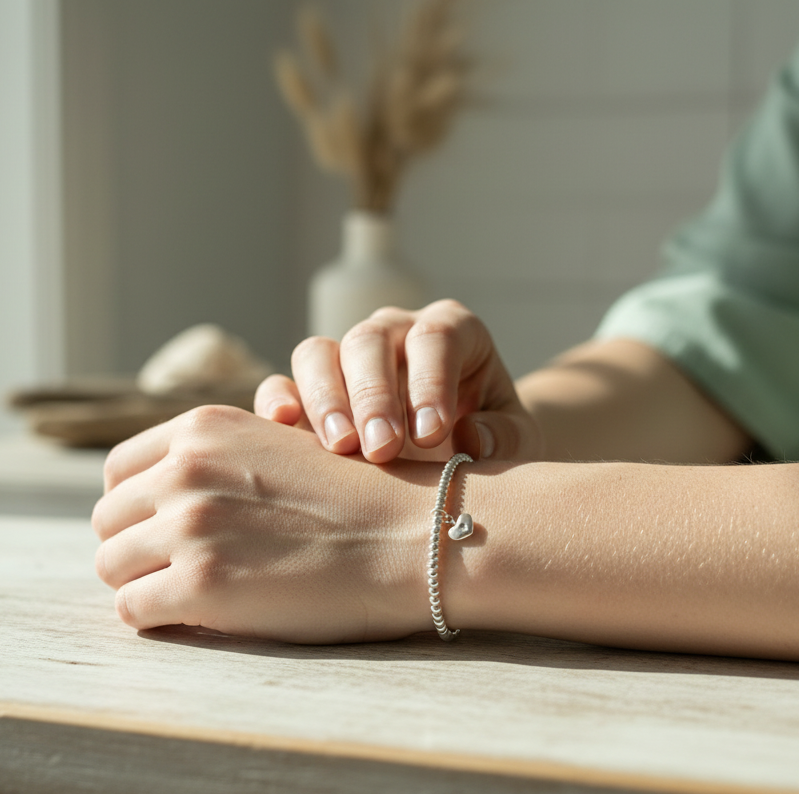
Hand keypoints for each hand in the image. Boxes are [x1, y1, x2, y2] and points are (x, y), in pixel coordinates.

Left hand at [92, 405, 432, 641]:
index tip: (161, 533)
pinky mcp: (200, 584)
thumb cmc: (353, 499)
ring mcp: (189, 526)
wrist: (409, 536)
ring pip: (112, 566)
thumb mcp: (276, 445)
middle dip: (135, 549)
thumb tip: (156, 492)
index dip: (135, 509)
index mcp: (201, 428)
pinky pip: (133, 611)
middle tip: (176, 572)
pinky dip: (157, 620)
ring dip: (143, 586)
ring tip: (188, 597)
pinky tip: (198, 618)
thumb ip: (215, 459)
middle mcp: (185, 469)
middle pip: (108, 520)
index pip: (118, 472)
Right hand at [254, 299, 543, 463]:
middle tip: (382, 449)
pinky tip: (283, 429)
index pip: (437, 337)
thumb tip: (470, 439)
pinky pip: (283, 384)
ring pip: (320, 354)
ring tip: (340, 448)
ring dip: (325, 399)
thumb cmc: (494, 440)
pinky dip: (278, 402)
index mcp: (453, 332)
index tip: (433, 435)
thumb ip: (506, 439)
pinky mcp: (312, 392)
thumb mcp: (519, 443)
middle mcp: (396, 333)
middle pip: (371, 341)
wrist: (461, 456)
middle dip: (374, 395)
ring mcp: (349, 359)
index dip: (431, 382)